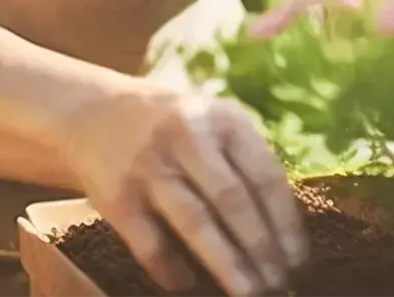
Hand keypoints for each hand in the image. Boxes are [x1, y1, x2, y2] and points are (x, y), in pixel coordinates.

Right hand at [70, 85, 306, 294]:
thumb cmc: (174, 130)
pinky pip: (151, 244)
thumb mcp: (213, 124)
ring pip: (196, 223)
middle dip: (262, 250)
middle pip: (234, 201)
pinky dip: (172, 270)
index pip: (265, 176)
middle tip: (279, 286)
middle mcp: (187, 137)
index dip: (286, 223)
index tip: (300, 260)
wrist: (93, 114)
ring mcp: (149, 166)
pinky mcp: (116, 197)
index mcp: (223, 119)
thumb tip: (286, 233)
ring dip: (228, 265)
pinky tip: (189, 285)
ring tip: (249, 293)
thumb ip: (246, 162)